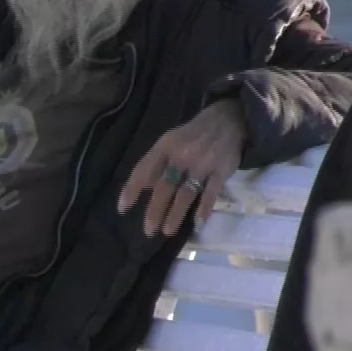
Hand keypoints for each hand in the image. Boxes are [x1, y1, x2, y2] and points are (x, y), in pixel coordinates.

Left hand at [118, 98, 247, 237]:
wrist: (228, 119)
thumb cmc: (192, 136)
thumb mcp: (169, 141)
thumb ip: (155, 163)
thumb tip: (143, 188)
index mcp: (165, 147)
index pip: (143, 170)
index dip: (131, 190)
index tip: (122, 210)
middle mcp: (182, 155)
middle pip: (164, 187)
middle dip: (154, 211)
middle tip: (148, 231)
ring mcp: (203, 163)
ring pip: (186, 193)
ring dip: (175, 214)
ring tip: (166, 231)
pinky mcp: (221, 170)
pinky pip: (211, 192)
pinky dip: (204, 208)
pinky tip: (197, 222)